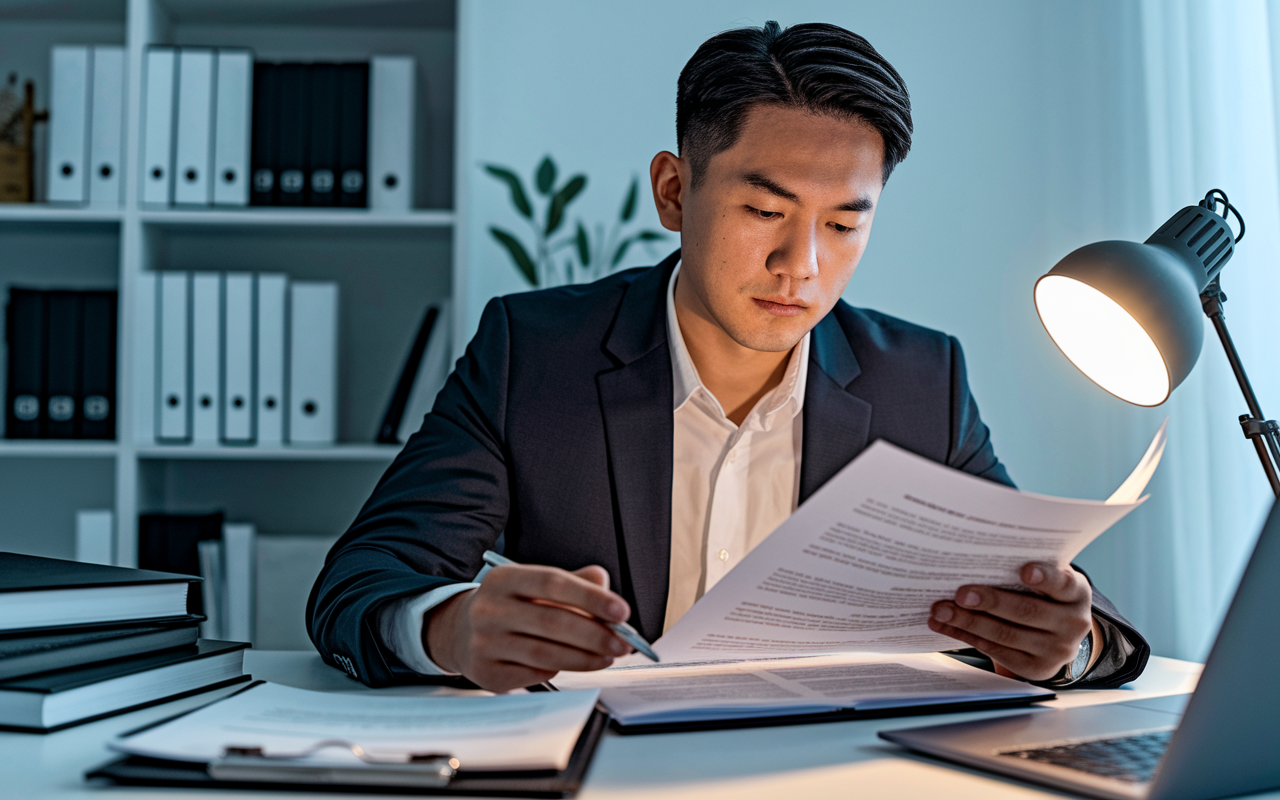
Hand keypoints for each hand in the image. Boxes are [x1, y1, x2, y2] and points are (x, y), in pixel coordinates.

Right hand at [424, 563, 632, 691]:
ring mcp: (484, 643)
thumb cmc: (510, 606)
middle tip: (624, 642)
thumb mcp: (534, 584)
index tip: (622, 611)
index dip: (591, 598)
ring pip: (547, 653)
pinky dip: (562, 670)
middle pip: (553, 622)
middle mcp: (489, 609)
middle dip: (596, 634)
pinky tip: (578, 664)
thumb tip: (608, 592)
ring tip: (609, 656)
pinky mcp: (487, 673)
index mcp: (504, 578)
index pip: (553, 583)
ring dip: (586, 658)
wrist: (460, 632)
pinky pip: (535, 674)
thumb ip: (574, 583)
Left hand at [928, 562, 1096, 681]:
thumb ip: (1027, 571)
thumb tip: (977, 558)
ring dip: (968, 621)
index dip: (1045, 577)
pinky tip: (945, 625)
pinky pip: (996, 651)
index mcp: (1076, 593)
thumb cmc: (1043, 595)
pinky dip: (966, 636)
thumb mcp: (1047, 581)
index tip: (1024, 570)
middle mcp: (1073, 623)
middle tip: (960, 593)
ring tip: (941, 609)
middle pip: (1027, 611)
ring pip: (1006, 635)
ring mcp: (1057, 650)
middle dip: (990, 602)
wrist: (1059, 635)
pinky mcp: (1036, 669)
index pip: (1063, 583)